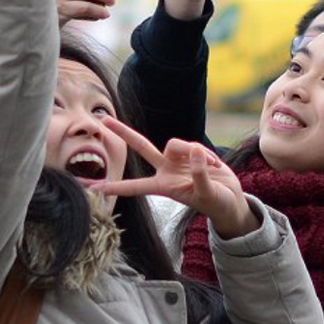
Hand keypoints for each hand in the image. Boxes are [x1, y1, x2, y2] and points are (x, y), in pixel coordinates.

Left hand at [95, 117, 259, 238]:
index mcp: (164, 187)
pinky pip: (194, 145)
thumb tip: (194, 150)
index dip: (115, 186)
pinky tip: (214, 165)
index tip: (93, 187)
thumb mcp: (208, 193)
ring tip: (210, 167)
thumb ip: (199, 173)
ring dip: (191, 151)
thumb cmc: (216, 203)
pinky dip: (206, 155)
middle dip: (124, 133)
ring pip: (175, 143)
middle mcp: (166, 171)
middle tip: (103, 120)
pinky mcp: (193, 153)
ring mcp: (179, 160)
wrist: (230, 199)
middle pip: (142, 147)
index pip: (135, 186)